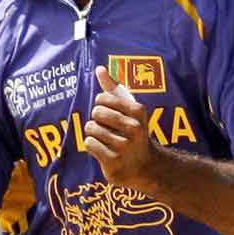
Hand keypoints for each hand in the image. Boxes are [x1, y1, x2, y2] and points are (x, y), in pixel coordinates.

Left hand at [83, 66, 154, 186]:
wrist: (144, 166)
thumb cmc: (132, 131)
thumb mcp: (127, 108)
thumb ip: (113, 88)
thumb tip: (99, 68)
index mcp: (138, 111)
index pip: (102, 98)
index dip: (101, 105)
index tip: (112, 115)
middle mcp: (135, 128)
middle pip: (96, 112)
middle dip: (97, 120)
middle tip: (109, 129)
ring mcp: (125, 146)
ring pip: (90, 128)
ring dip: (94, 134)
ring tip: (107, 141)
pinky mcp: (114, 162)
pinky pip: (89, 143)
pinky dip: (92, 146)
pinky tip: (104, 151)